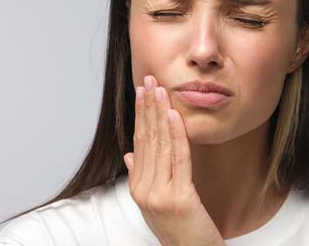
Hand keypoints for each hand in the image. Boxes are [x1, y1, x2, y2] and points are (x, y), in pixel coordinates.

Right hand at [123, 74, 225, 245]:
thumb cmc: (177, 228)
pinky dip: (176, 134)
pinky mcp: (179, 198)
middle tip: (149, 80)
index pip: (138, 142)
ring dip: (159, 113)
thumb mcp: (153, 203)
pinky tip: (173, 115)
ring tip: (160, 89)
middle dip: (147, 106)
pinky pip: (178, 158)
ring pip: (160, 145)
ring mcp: (159, 194)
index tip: (142, 91)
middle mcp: (144, 190)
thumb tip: (130, 154)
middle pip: (146, 139)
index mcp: (137, 187)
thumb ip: (141, 176)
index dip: (141, 115)